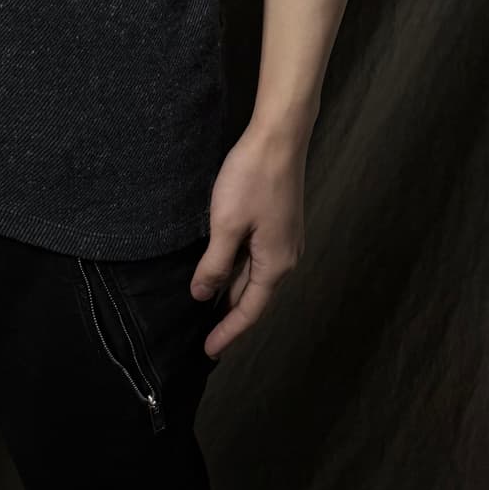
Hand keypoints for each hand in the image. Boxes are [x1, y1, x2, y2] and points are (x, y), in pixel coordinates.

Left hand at [189, 120, 308, 358]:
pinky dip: (239, 269)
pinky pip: (258, 257)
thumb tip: (202, 295)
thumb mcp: (226, 224)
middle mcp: (286, 257)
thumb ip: (215, 264)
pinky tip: (222, 267)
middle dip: (230, 315)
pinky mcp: (280, 222)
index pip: (249, 311)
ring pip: (255, 275)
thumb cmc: (253, 178)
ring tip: (209, 305)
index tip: (208, 351)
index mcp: (275, 264)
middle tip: (205, 335)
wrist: (279, 138)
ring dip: (234, 291)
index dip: (228, 332)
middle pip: (254, 296)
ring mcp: (285, 239)